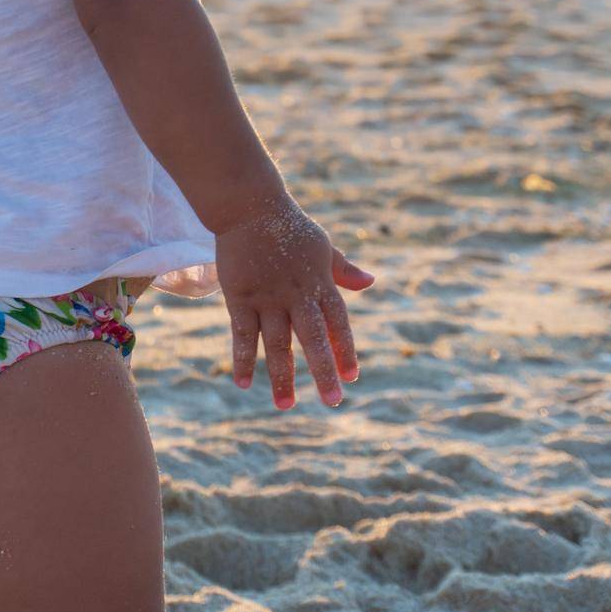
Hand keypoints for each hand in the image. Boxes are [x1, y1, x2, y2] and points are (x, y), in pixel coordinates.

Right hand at [216, 189, 374, 408]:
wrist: (249, 205)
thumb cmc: (288, 226)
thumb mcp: (322, 246)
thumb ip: (342, 270)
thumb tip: (370, 282)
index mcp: (319, 282)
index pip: (338, 323)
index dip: (345, 349)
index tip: (352, 376)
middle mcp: (296, 293)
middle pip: (313, 338)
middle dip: (323, 371)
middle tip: (333, 401)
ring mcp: (267, 297)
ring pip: (277, 343)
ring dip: (282, 376)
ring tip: (285, 406)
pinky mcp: (240, 296)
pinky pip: (242, 334)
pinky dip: (243, 359)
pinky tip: (244, 383)